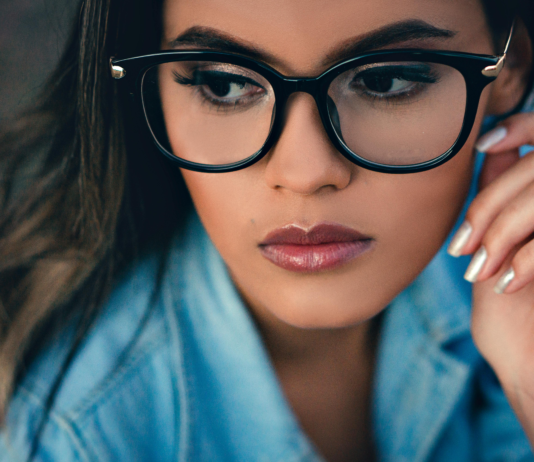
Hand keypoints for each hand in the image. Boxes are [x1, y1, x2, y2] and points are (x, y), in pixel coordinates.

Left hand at [447, 112, 533, 437]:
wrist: (531, 364)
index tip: (483, 144)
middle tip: (465, 247)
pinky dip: (525, 261)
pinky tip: (506, 283)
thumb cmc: (510, 310)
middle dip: (492, 207)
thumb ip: (504, 195)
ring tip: (482, 268)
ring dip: (504, 231)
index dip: (519, 126)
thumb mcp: (502, 245)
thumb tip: (491, 149)